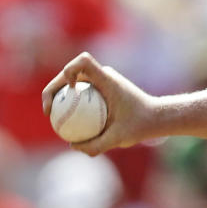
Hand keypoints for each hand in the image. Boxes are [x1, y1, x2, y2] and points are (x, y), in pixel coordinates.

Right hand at [42, 52, 157, 155]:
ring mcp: (103, 81)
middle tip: (47, 112)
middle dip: (53, 88)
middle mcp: (104, 76)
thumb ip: (96, 144)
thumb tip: (72, 146)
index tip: (67, 90)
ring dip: (59, 95)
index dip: (69, 70)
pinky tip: (65, 123)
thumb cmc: (142, 125)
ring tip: (52, 117)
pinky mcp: (102, 88)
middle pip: (70, 72)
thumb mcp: (120, 138)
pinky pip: (81, 93)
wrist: (157, 118)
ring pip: (73, 82)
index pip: (84, 62)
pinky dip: (70, 103)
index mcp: (108, 80)